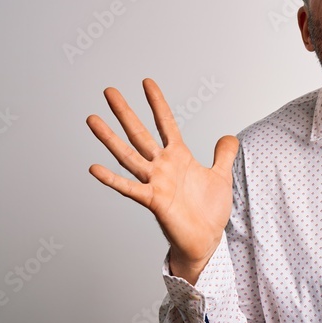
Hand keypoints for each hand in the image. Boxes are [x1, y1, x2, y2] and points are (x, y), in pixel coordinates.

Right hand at [86, 79, 238, 283]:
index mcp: (178, 157)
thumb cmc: (210, 211)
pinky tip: (94, 168)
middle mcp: (162, 166)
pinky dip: (112, 179)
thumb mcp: (221, 177)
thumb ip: (223, 155)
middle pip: (140, 133)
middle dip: (125, 112)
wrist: (206, 240)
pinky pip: (130, 188)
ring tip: (92, 119)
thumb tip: (229, 137)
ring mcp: (155, 182)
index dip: (157, 103)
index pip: (165, 123)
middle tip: (109, 91)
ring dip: (110, 138)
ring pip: (129, 155)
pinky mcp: (153, 200)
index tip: (146, 82)